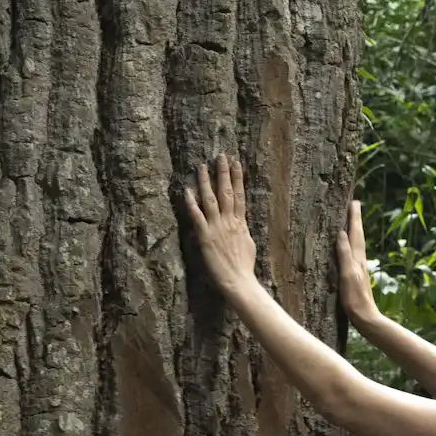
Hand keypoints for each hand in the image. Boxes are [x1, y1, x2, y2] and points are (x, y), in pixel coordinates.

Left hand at [184, 153, 256, 299]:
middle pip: (227, 192)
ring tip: (202, 166)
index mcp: (241, 223)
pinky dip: (192, 203)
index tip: (236, 163)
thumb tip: (240, 222)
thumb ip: (242, 230)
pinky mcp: (205, 237)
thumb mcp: (248, 243)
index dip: (238, 178)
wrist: (239, 280)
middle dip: (224, 173)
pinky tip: (187, 190)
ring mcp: (216, 227)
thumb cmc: (244, 266)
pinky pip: (197, 216)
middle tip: (220, 155)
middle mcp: (229, 221)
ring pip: (211, 199)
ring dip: (206, 182)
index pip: (240, 195)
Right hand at [335, 199, 380, 329]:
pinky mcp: (355, 275)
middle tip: (354, 205)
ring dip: (353, 231)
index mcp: (358, 258)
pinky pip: (352, 253)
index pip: (355, 232)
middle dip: (355, 220)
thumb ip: (345, 254)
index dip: (354, 217)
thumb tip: (341, 233)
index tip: (354, 201)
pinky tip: (347, 248)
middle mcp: (360, 260)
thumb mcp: (348, 274)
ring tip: (350, 220)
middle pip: (357, 235)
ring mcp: (358, 268)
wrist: (365, 317)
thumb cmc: (355, 298)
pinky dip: (350, 244)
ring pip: (356, 243)